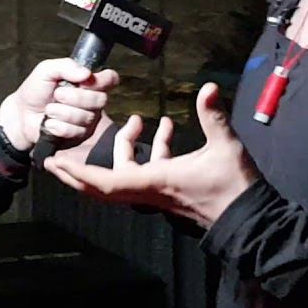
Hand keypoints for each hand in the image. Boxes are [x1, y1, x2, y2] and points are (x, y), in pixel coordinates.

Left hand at [0, 59, 119, 151]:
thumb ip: (65, 66)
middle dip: (75, 97)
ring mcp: (88, 119)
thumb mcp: (46, 70)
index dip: (102, 81)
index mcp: (88, 82)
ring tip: (49, 109)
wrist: (21, 113)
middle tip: (57, 94)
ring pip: (87, 117)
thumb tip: (86, 73)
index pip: (110, 79)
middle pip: (100, 99)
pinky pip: (76, 131)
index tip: (83, 81)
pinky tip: (49, 123)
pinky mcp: (79, 135)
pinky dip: (58, 126)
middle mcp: (92, 100)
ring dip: (62, 112)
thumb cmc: (35, 90)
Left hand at [43, 82, 260, 227]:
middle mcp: (149, 191)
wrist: (250, 221)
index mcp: (154, 181)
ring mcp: (158, 193)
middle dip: (78, 171)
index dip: (78, 174)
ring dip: (124, 149)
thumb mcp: (225, 147)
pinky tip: (164, 128)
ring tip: (137, 121)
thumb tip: (208, 87)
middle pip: (102, 185)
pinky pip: (145, 172)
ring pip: (125, 174)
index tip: (57, 164)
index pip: (106, 182)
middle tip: (60, 154)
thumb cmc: (235, 186)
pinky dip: (147, 153)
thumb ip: (213, 116)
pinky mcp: (169, 191)